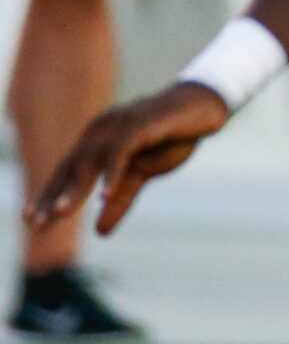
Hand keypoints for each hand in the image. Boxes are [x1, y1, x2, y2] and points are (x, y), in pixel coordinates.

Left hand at [28, 81, 231, 236]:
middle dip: (52, 197)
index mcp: (96, 141)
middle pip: (70, 168)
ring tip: (59, 213)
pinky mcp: (138, 124)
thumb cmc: (171, 138)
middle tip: (36, 223)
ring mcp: (117, 125)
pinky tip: (104, 196)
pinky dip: (111, 174)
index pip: (66, 172)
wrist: (201, 110)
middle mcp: (99, 131)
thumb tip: (99, 233)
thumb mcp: (142, 174)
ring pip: (89, 162)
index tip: (32, 222)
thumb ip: (119, 199)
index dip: (48, 196)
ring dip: (73, 189)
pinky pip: (120, 152)